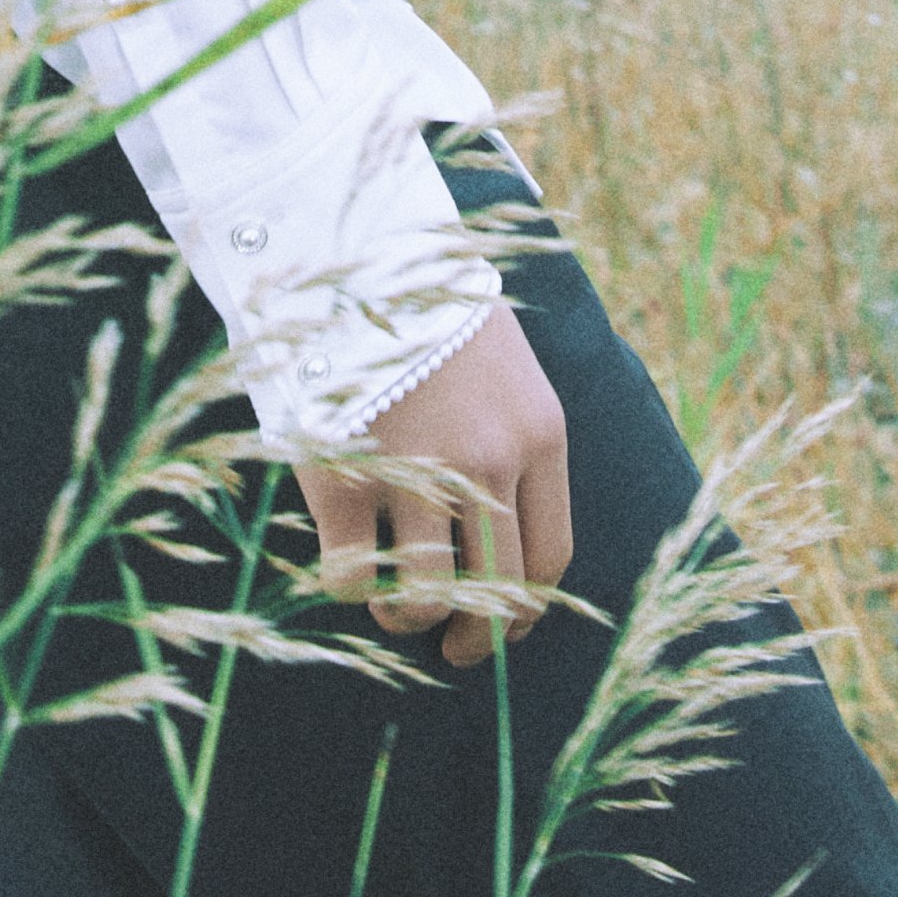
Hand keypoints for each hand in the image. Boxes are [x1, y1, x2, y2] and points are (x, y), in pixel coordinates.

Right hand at [293, 307, 574, 668]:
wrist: (354, 247)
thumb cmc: (427, 305)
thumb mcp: (501, 364)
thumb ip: (508, 438)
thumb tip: (495, 532)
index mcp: (538, 434)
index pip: (550, 556)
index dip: (525, 609)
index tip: (501, 624)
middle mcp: (489, 462)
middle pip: (498, 593)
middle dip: (475, 638)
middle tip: (453, 649)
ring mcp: (417, 472)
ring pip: (426, 598)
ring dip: (410, 619)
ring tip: (394, 609)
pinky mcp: (348, 476)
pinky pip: (354, 575)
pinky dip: (352, 590)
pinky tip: (348, 571)